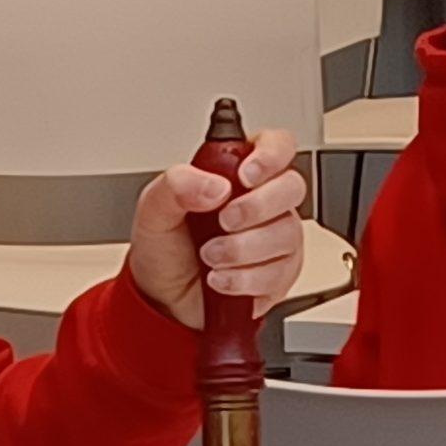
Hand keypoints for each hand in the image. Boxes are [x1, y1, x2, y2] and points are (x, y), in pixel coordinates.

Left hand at [125, 126, 309, 330]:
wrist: (163, 300)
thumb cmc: (164, 249)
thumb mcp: (153, 209)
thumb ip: (176, 184)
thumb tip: (214, 185)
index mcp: (237, 173)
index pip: (276, 145)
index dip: (271, 155)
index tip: (245, 175)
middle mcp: (263, 201)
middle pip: (292, 187)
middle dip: (256, 207)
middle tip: (223, 221)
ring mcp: (276, 238)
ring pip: (287, 233)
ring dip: (242, 249)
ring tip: (210, 256)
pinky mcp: (280, 275)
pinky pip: (279, 273)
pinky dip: (244, 278)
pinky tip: (220, 278)